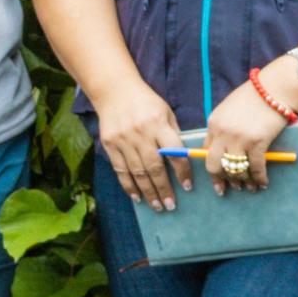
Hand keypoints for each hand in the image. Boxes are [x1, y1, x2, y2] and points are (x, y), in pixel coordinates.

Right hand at [93, 83, 190, 212]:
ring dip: (148, 191)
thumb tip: (182, 160)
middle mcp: (140, 133)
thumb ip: (172, 134)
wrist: (115, 90)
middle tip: (170, 205)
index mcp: (158, 123)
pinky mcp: (110, 144)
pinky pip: (120, 170)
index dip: (182, 171)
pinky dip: (128, 185)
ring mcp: (123, 139)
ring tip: (157, 206)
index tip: (188, 186)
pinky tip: (136, 197)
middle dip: (163, 188)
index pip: (173, 152)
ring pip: (137, 172)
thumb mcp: (165, 112)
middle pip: (154, 167)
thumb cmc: (146, 103)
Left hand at [200, 82, 290, 188]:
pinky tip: (263, 183)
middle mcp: (222, 133)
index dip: (212, 170)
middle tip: (230, 188)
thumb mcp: (229, 110)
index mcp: (213, 123)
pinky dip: (259, 179)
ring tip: (250, 187)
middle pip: (215, 165)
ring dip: (243, 182)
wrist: (275, 88)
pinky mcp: (257, 143)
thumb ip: (223, 128)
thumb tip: (224, 151)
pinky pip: (255, 168)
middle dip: (222, 180)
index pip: (206, 152)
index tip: (217, 182)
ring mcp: (239, 139)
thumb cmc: (254, 97)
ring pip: (236, 170)